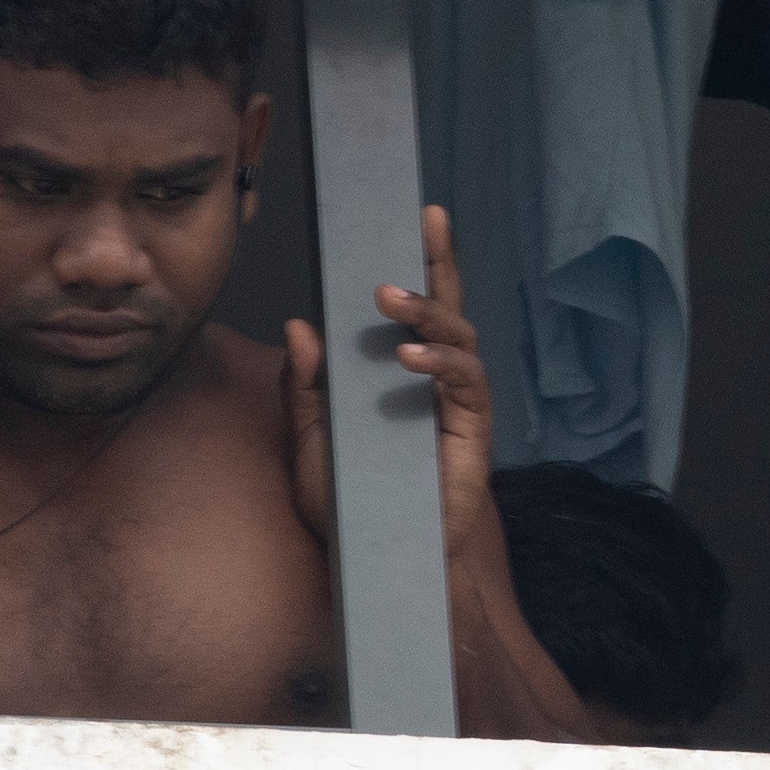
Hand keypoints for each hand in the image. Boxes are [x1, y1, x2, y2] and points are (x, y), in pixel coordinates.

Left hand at [288, 204, 496, 540]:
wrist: (374, 559)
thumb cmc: (347, 502)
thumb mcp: (309, 440)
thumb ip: (304, 387)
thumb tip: (299, 326)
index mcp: (398, 371)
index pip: (414, 306)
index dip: (422, 260)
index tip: (418, 211)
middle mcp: (433, 378)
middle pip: (449, 306)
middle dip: (439, 261)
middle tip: (417, 226)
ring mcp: (456, 402)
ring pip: (459, 336)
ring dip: (428, 312)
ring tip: (389, 300)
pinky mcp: (471, 430)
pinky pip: (467, 383)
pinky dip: (440, 363)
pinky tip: (409, 359)